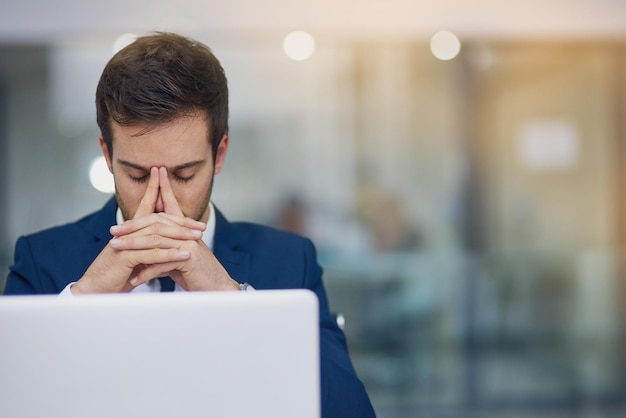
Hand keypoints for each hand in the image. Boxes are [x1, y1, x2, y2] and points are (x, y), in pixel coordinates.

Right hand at [72, 167, 202, 293]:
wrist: (96, 291)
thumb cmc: (116, 276)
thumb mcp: (136, 260)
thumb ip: (149, 249)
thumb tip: (167, 245)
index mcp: (130, 231)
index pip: (145, 206)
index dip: (156, 190)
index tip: (166, 178)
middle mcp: (127, 233)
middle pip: (157, 220)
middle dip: (181, 221)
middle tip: (201, 225)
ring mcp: (125, 244)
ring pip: (156, 235)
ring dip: (179, 236)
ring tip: (198, 238)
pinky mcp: (124, 257)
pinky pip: (150, 253)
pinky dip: (169, 254)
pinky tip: (184, 255)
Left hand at [107, 167, 238, 290]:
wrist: (216, 289)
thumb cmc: (198, 275)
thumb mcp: (179, 259)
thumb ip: (166, 250)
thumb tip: (149, 249)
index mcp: (186, 231)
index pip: (172, 205)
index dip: (165, 188)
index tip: (156, 173)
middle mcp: (188, 233)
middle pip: (157, 221)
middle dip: (132, 224)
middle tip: (113, 230)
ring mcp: (189, 243)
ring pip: (155, 239)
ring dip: (132, 244)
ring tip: (115, 248)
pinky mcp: (189, 257)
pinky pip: (161, 261)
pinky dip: (145, 271)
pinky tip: (133, 278)